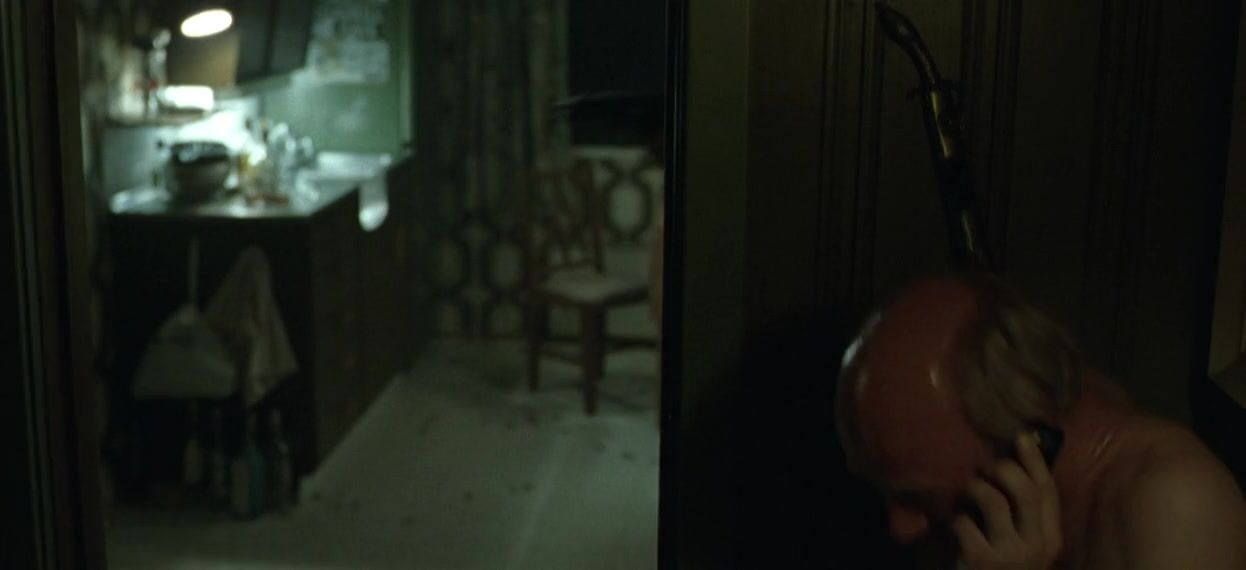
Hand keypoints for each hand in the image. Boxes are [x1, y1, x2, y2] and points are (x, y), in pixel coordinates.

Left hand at [953, 433, 1061, 568]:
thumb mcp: (1020, 545)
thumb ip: (1022, 516)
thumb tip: (1013, 466)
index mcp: (1051, 539)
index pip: (1048, 491)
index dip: (1035, 460)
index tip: (1022, 436)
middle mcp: (1038, 547)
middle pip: (1026, 490)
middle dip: (1004, 468)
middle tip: (984, 464)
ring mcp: (1012, 556)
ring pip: (995, 501)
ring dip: (974, 488)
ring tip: (965, 492)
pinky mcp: (983, 562)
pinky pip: (965, 522)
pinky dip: (954, 518)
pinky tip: (952, 526)